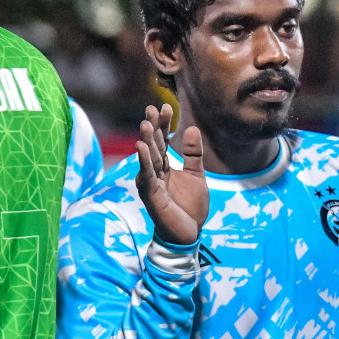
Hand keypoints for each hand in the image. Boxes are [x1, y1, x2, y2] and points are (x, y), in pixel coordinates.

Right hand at [135, 104, 208, 246]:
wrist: (189, 233)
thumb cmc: (190, 206)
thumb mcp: (197, 175)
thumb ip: (193, 154)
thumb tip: (191, 128)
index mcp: (165, 166)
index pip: (163, 141)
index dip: (164, 124)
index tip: (165, 106)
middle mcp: (155, 172)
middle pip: (153, 146)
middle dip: (153, 127)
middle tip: (152, 108)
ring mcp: (151, 183)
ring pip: (148, 159)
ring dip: (147, 141)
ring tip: (147, 123)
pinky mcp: (151, 195)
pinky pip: (147, 176)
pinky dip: (144, 161)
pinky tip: (141, 146)